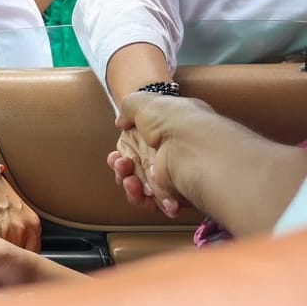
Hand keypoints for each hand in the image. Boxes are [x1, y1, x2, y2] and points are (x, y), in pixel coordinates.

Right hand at [108, 93, 213, 216]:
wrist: (190, 145)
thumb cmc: (172, 121)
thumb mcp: (144, 102)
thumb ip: (129, 108)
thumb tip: (120, 121)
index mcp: (165, 131)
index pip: (139, 145)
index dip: (123, 152)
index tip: (116, 154)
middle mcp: (170, 152)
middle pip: (136, 168)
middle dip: (122, 169)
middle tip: (122, 165)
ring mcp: (173, 174)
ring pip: (142, 188)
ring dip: (130, 186)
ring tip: (130, 180)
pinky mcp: (177, 194)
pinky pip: (155, 202)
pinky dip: (146, 199)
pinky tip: (145, 190)